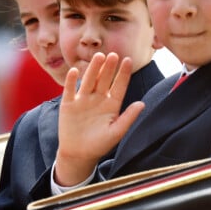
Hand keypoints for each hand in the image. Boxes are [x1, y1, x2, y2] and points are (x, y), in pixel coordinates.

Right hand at [54, 52, 144, 185]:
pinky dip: (72, 81)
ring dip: (93, 69)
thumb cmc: (99, 144)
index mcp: (112, 104)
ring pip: (89, 81)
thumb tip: (142, 103)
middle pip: (104, 80)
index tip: (128, 60)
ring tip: (99, 57)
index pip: (119, 86)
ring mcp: (83, 100)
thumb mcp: (116, 132)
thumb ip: (128, 117)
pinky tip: (75, 71)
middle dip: (109, 68)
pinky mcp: (68, 104)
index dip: (123, 74)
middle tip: (113, 55)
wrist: (78, 154)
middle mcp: (98, 98)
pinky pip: (70, 90)